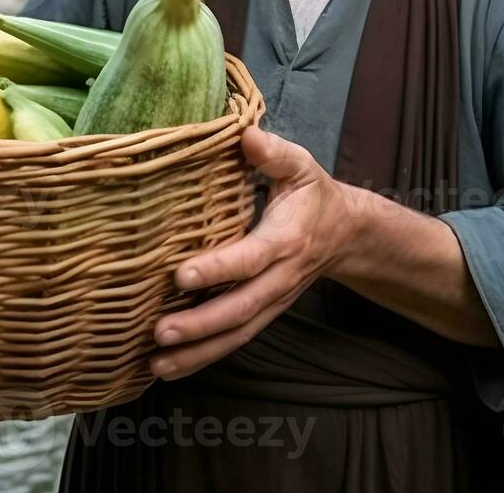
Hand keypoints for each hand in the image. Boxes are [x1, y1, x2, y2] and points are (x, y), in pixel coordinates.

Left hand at [149, 125, 358, 379]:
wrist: (345, 234)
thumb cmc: (313, 195)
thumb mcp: (300, 166)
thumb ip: (273, 153)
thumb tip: (244, 135)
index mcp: (286, 239)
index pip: (250, 258)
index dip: (218, 268)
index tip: (181, 275)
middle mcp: (280, 277)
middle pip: (241, 308)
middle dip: (200, 325)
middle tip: (159, 332)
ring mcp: (273, 301)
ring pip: (237, 334)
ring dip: (198, 352)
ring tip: (158, 364)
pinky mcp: (264, 313)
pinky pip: (235, 340)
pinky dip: (203, 357)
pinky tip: (169, 368)